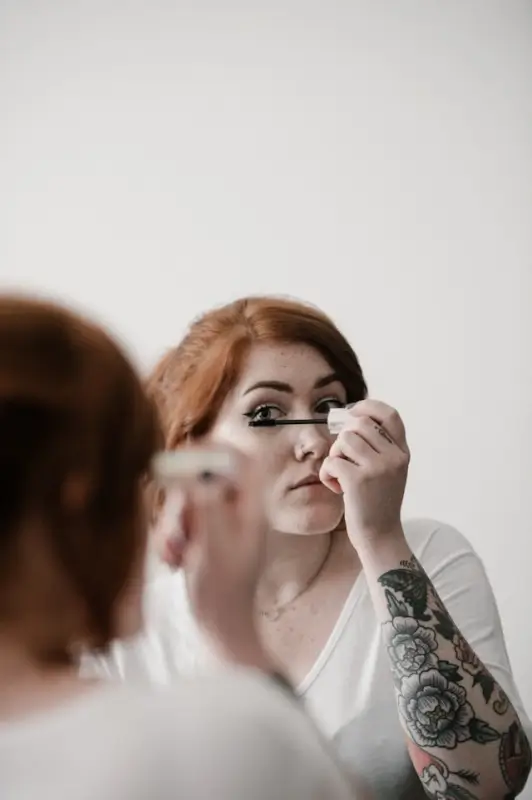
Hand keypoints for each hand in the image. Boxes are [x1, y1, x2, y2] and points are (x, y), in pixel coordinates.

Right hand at [152, 444, 272, 669]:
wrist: (219, 629)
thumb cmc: (224, 592)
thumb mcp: (213, 545)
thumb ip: (205, 505)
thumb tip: (194, 471)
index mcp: (251, 507)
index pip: (239, 460)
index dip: (214, 451)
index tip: (184, 459)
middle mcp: (235, 509)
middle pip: (203, 478)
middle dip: (181, 503)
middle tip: (177, 530)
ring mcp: (216, 521)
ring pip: (183, 500)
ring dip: (171, 525)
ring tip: (176, 555)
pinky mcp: (199, 534)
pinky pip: (175, 521)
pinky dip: (168, 539)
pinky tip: (173, 562)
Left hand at [319, 400, 409, 547]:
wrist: (380, 536)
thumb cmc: (377, 503)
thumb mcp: (388, 471)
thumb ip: (378, 446)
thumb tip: (349, 417)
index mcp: (402, 452)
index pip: (390, 414)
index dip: (368, 407)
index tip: (352, 412)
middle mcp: (394, 457)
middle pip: (358, 424)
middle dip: (343, 439)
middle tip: (344, 460)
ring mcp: (378, 467)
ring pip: (343, 440)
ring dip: (335, 457)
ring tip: (341, 476)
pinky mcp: (359, 480)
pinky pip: (331, 461)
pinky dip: (327, 474)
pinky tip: (337, 488)